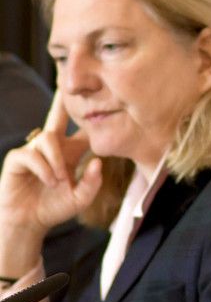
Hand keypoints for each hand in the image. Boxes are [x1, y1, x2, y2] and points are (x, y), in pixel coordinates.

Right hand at [0, 91, 102, 234]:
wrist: (28, 223)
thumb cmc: (55, 208)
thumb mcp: (80, 198)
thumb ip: (92, 183)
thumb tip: (98, 162)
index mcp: (72, 150)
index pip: (84, 126)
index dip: (93, 111)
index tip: (102, 91)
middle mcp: (54, 144)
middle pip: (58, 113)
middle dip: (62, 96)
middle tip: (66, 78)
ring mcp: (34, 149)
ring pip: (48, 138)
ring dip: (56, 159)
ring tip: (60, 179)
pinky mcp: (17, 158)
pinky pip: (32, 154)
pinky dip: (43, 168)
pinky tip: (49, 180)